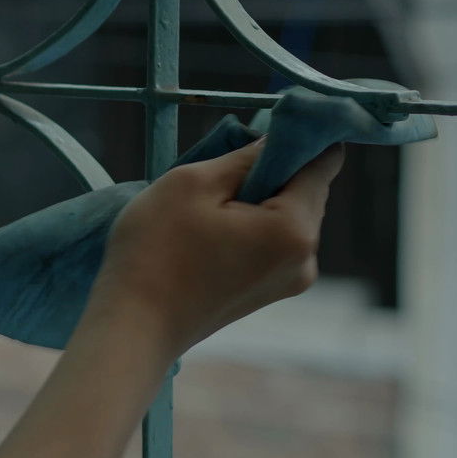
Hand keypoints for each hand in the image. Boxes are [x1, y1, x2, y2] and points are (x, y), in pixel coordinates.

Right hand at [85, 138, 344, 356]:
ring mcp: (288, 282)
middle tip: (211, 179)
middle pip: (303, 191)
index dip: (298, 136)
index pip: (324, 161)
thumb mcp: (193, 183)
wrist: (132, 328)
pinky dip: (244, 229)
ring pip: (283, 218)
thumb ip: (245, 156)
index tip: (260, 129)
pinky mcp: (265, 294)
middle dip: (267, 174)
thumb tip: (278, 141)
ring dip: (251, 203)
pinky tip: (202, 237)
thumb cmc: (155, 252)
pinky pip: (268, 244)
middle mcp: (306, 259)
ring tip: (199, 214)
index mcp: (296, 229)